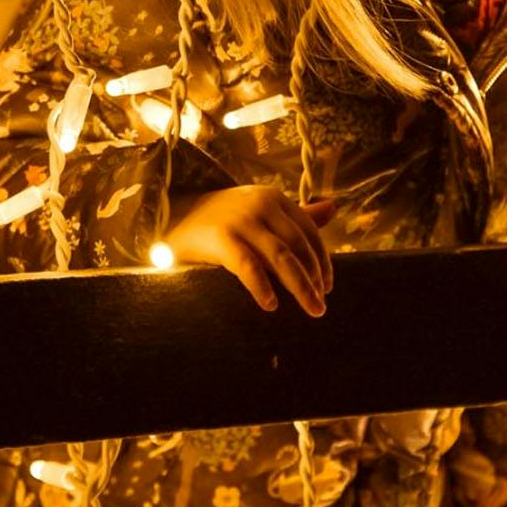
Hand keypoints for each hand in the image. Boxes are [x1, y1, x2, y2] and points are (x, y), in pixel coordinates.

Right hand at [161, 186, 334, 316]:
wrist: (172, 215)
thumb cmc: (223, 219)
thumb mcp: (261, 212)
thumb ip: (296, 216)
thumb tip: (333, 208)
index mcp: (274, 198)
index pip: (308, 230)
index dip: (321, 259)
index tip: (328, 285)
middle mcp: (261, 205)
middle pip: (298, 245)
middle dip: (314, 277)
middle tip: (322, 304)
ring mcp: (241, 220)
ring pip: (281, 257)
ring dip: (300, 286)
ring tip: (312, 308)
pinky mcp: (220, 238)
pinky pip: (248, 266)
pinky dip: (262, 286)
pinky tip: (271, 305)